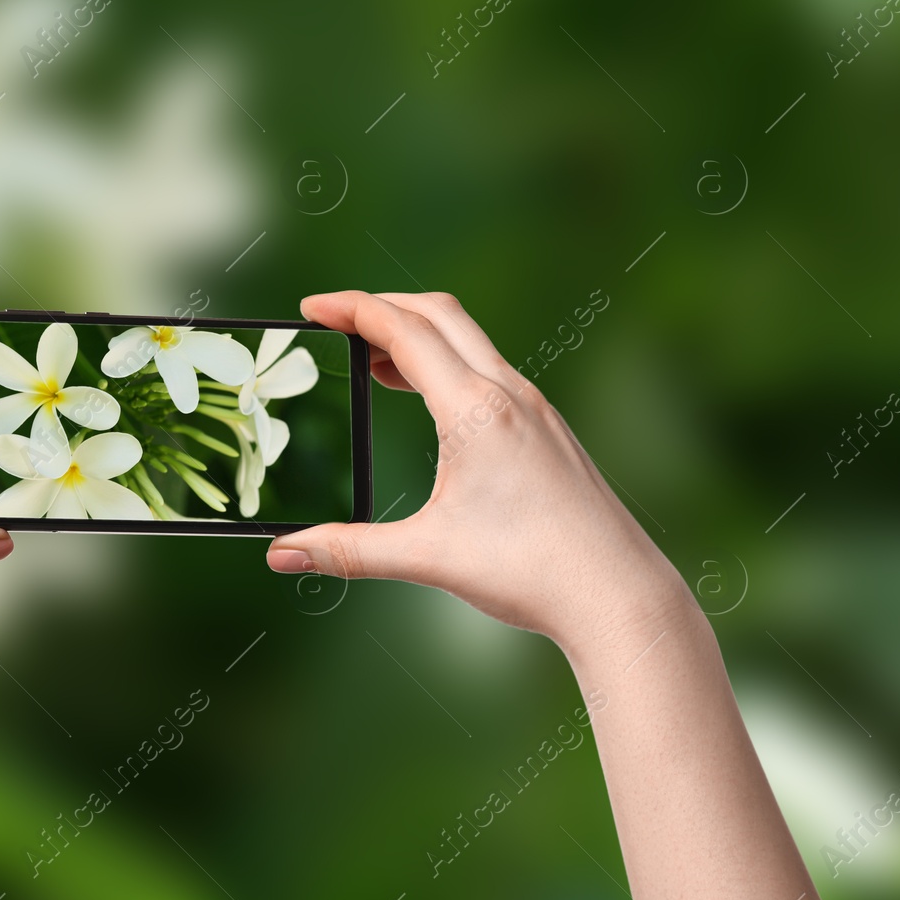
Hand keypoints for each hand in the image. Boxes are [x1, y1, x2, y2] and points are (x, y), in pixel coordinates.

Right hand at [265, 291, 690, 655]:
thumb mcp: (426, 557)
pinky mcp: (547, 428)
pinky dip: (447, 364)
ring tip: (370, 361)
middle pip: (437, 314)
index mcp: (475, 410)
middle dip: (380, 306)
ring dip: (416, 335)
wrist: (618, 593)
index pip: (403, 332)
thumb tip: (282, 554)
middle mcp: (509, 394)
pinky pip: (488, 369)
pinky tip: (429, 400)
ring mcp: (534, 408)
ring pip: (468, 340)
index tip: (310, 308)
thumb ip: (347, 550)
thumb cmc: (531, 571)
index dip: (351, 309)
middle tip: (334, 321)